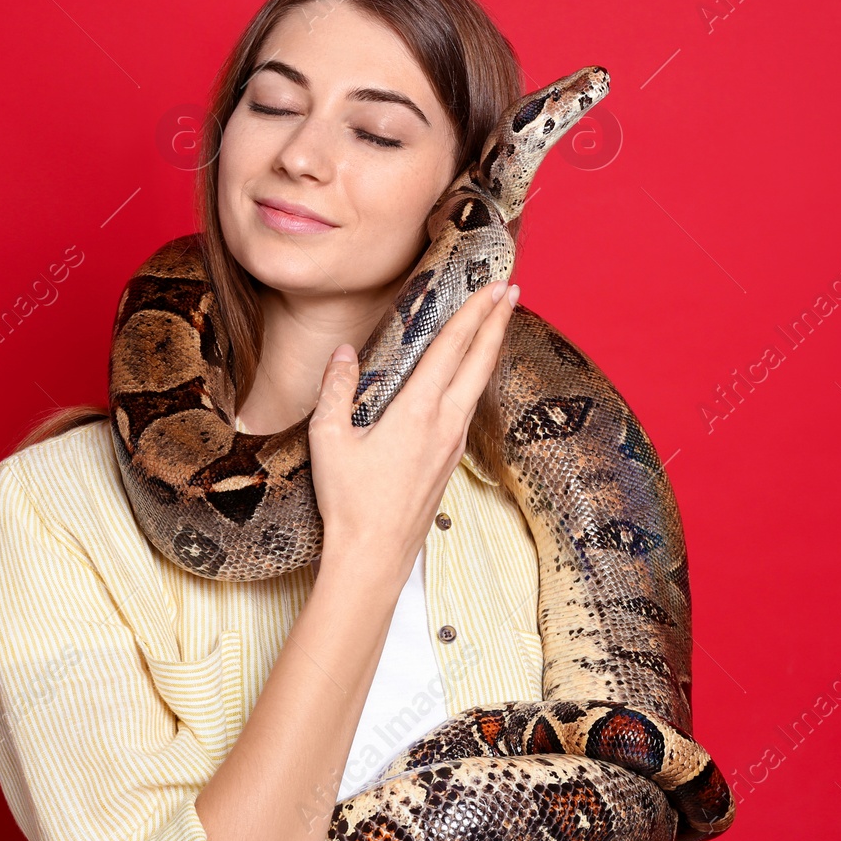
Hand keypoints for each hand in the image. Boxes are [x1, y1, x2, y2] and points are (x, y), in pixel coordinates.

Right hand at [309, 279, 519, 588]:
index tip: (491, 286)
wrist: (375, 555)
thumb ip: (337, 389)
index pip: (452, 348)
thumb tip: (344, 352)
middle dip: (497, 321)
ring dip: (490, 348)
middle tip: (510, 289)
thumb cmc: (350, 501)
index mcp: (418, 411)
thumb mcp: (329, 439)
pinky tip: (471, 376)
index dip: (473, 312)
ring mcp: (452, 443)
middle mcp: (445, 423)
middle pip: (480, 361)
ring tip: (497, 323)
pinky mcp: (450, 460)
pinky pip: (470, 406)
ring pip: (479, 383)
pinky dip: (476, 378)